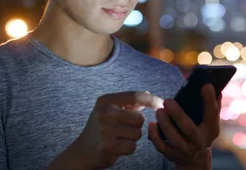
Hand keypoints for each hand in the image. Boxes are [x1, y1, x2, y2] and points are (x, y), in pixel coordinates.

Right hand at [48, 91, 162, 169]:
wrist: (82, 151)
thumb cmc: (100, 128)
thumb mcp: (109, 111)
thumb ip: (128, 104)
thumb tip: (148, 94)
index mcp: (106, 101)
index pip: (136, 96)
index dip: (152, 100)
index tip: (163, 104)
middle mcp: (105, 113)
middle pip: (140, 118)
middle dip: (136, 125)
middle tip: (123, 129)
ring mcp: (106, 130)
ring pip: (138, 134)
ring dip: (132, 138)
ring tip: (118, 138)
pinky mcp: (109, 146)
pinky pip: (133, 147)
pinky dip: (128, 148)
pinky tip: (116, 147)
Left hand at [147, 84, 220, 167]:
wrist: (195, 158)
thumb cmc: (201, 131)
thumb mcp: (210, 122)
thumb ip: (212, 105)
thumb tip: (212, 84)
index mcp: (211, 130)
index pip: (213, 114)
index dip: (210, 100)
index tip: (206, 85)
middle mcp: (200, 142)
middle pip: (189, 129)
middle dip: (177, 115)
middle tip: (167, 101)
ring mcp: (186, 150)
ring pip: (174, 139)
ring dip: (165, 124)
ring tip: (159, 111)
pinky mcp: (173, 155)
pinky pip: (162, 147)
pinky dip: (155, 136)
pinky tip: (151, 124)